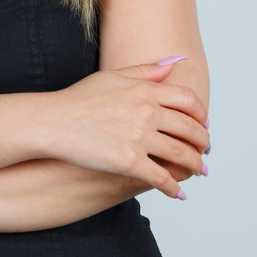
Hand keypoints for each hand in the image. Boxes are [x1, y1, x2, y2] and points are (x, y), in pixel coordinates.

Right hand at [46, 60, 209, 198]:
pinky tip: (178, 193)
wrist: (52, 122)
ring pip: (181, 155)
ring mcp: (138, 137)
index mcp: (145, 90)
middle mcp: (146, 112)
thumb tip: (175, 63)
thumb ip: (146, 71)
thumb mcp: (112, 77)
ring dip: (195, 166)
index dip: (201, 115)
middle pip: (190, 129)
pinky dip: (173, 188)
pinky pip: (161, 178)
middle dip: (203, 143)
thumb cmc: (78, 99)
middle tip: (204, 152)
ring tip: (198, 171)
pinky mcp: (128, 161)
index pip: (189, 101)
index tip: (203, 125)